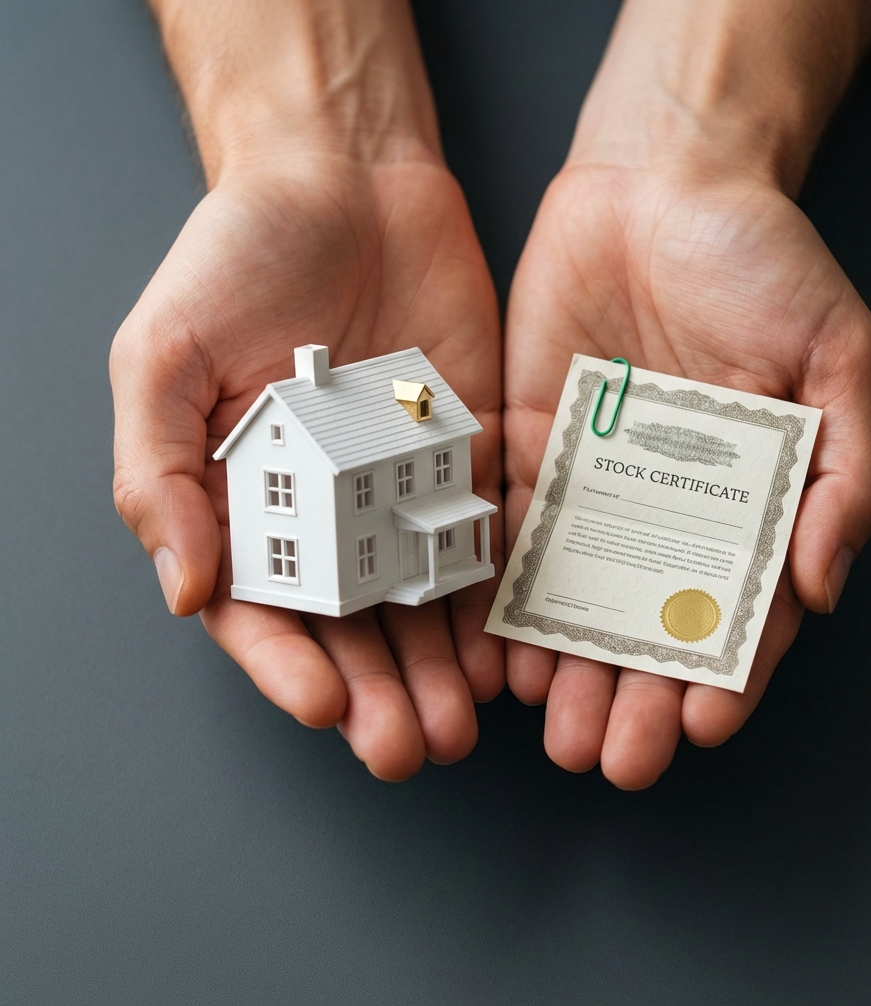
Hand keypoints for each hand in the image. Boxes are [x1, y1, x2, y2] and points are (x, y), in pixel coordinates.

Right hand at [111, 150, 503, 779]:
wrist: (348, 181)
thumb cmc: (241, 258)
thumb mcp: (164, 356)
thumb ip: (160, 471)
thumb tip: (183, 586)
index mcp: (245, 500)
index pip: (261, 611)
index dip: (286, 668)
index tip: (321, 706)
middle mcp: (324, 511)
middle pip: (350, 628)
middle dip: (377, 695)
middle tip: (408, 749)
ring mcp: (397, 490)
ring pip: (419, 602)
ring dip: (439, 670)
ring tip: (460, 723)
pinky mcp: (464, 458)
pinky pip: (477, 539)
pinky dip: (488, 597)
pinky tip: (501, 648)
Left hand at [504, 161, 870, 787]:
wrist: (660, 185)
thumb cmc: (761, 262)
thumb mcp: (839, 356)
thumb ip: (846, 470)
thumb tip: (827, 582)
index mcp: (747, 502)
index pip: (737, 613)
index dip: (724, 676)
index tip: (699, 725)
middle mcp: (666, 511)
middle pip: (647, 626)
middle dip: (630, 696)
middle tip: (610, 755)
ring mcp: (593, 488)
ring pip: (575, 599)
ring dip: (563, 666)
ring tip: (551, 723)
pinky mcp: (529, 452)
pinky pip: (514, 536)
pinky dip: (503, 594)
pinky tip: (496, 647)